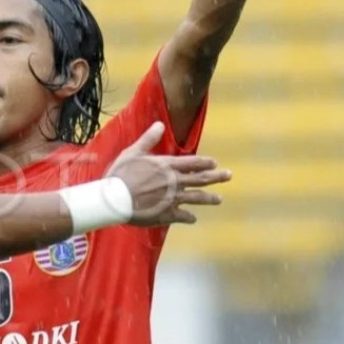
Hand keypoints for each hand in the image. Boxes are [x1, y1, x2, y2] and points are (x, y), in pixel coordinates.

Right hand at [106, 122, 230, 225]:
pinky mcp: (167, 214)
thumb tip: (160, 124)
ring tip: (219, 199)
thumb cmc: (120, 174)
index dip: (205, 163)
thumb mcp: (132, 152)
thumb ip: (148, 139)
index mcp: (167, 166)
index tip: (215, 163)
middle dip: (217, 177)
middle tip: (228, 175)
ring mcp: (173, 199)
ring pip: (197, 198)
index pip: (193, 162)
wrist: (115, 199)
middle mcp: (174, 182)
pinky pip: (183, 216)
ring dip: (209, 198)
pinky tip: (193, 219)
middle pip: (201, 179)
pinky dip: (189, 218)